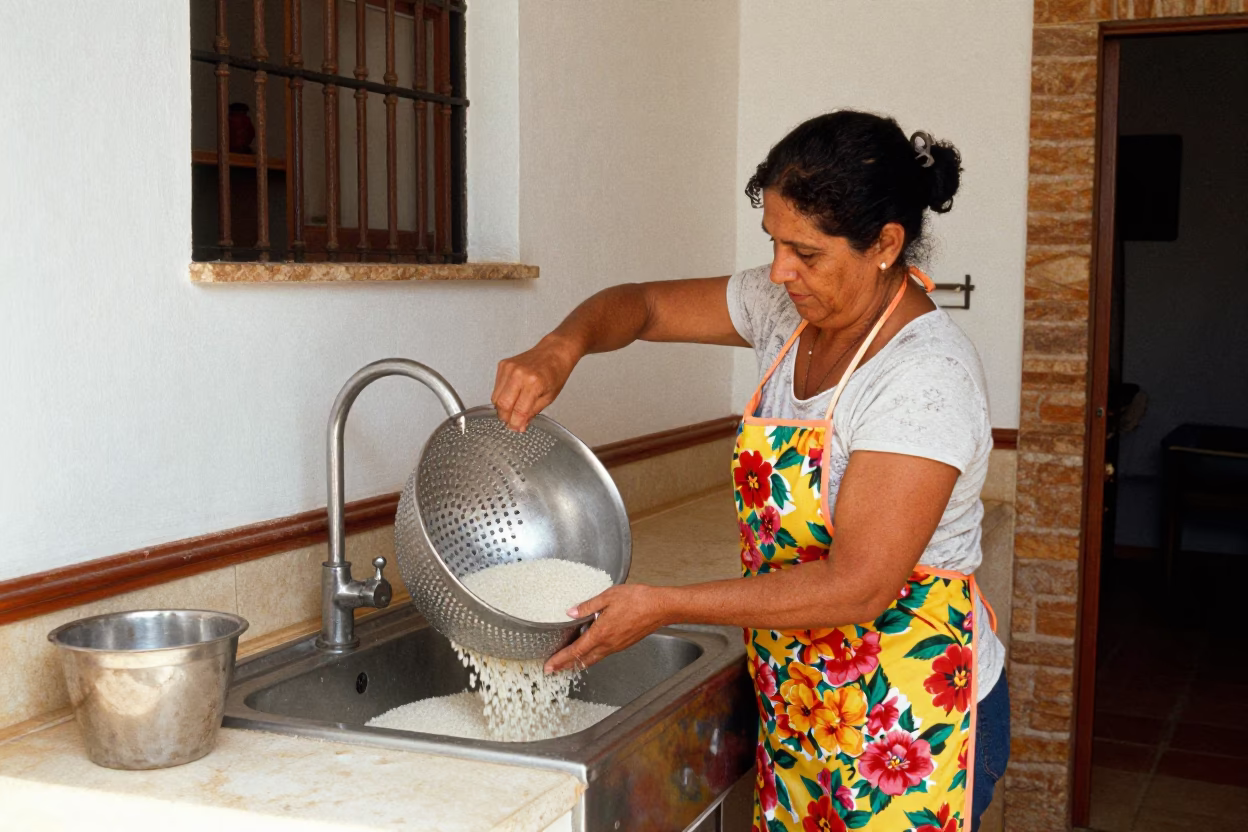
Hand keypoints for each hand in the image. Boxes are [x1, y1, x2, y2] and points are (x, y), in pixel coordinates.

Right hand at [492, 334, 579, 431]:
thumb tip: (519, 425)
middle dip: (506, 417)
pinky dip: (501, 395)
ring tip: (513, 409)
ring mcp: (509, 368)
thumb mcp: (549, 397)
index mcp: (534, 383)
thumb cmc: (556, 371)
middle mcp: (519, 374)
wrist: (554, 351)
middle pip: (502, 404)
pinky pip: (496, 387)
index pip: (518, 411)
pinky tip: (512, 395)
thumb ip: (532, 412)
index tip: (517, 428)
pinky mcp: (503, 365)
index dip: (516, 423)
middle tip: (513, 422)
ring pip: (496, 397)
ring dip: (502, 408)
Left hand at [544, 584, 672, 673]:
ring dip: (578, 662)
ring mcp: (617, 646)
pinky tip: (589, 651)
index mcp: (602, 633)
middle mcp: (609, 644)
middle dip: (566, 666)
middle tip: (552, 670)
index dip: (560, 660)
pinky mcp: (624, 644)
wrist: (661, 607)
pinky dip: (591, 656)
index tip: (549, 667)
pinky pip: (603, 654)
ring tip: (567, 663)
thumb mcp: (609, 596)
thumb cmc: (638, 600)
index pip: (576, 651)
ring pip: (593, 659)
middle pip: (582, 660)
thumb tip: (571, 612)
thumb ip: (588, 606)